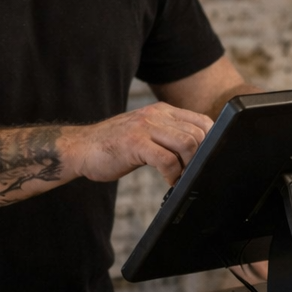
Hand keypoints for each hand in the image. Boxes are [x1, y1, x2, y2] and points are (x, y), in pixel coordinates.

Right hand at [62, 102, 213, 184]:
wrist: (80, 148)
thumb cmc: (114, 146)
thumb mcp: (145, 132)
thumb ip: (168, 135)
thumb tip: (197, 153)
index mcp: (162, 111)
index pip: (202, 121)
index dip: (211, 142)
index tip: (205, 160)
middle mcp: (156, 115)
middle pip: (199, 133)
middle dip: (202, 157)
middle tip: (192, 173)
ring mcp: (145, 128)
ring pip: (187, 143)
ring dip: (190, 165)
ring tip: (181, 177)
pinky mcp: (134, 144)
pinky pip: (167, 159)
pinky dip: (173, 174)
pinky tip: (168, 181)